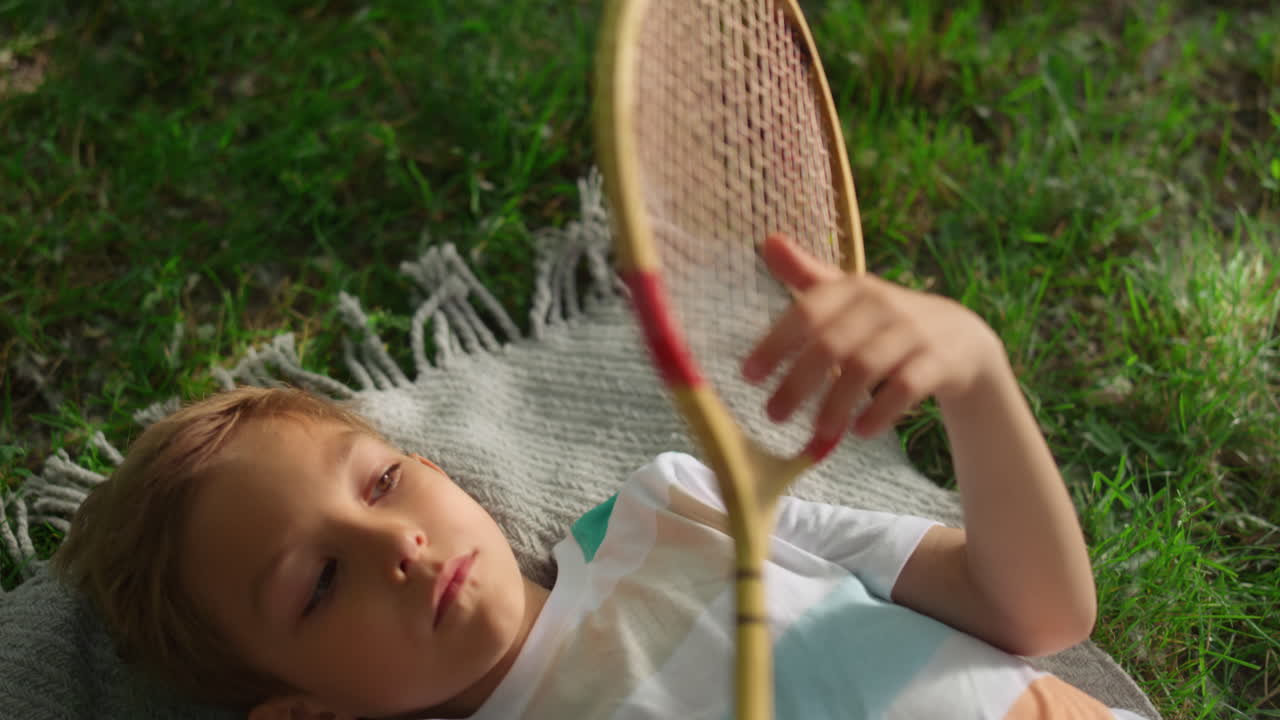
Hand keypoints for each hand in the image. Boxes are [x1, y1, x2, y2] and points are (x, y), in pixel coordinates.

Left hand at [741, 234, 1004, 441]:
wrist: (962, 338)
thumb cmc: (887, 320)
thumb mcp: (850, 295)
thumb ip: (807, 276)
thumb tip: (768, 242)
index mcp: (853, 288)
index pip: (807, 312)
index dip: (775, 343)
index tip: (748, 376)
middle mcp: (882, 305)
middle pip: (832, 344)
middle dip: (798, 383)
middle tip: (773, 415)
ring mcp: (913, 333)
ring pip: (866, 368)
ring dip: (836, 404)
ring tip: (817, 432)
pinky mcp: (939, 361)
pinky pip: (906, 388)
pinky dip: (881, 412)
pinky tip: (861, 431)